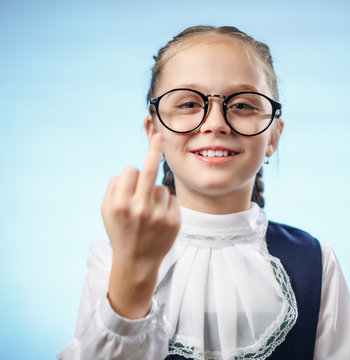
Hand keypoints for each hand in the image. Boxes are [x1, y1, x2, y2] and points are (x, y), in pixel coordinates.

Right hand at [102, 133, 180, 317]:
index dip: (131, 176)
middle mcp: (140, 209)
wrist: (137, 263)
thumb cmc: (120, 231)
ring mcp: (159, 216)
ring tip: (148, 214)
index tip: (137, 166)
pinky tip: (159, 220)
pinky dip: (166, 205)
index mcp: (120, 204)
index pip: (130, 171)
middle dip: (154, 150)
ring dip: (155, 194)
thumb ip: (115, 188)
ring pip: (161, 187)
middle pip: (149, 170)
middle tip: (160, 136)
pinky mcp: (175, 221)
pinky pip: (172, 199)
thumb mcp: (106, 211)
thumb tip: (133, 169)